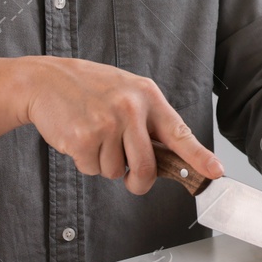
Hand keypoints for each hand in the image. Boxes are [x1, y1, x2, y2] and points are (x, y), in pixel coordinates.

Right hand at [0, 56, 221, 193]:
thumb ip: (149, 121)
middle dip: (138, 181)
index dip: (199, 157)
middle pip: (146, 167)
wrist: (45, 80)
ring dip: (104, 164)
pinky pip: (92, 169)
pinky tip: (78, 137)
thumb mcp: (127, 92)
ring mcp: (106, 123)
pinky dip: (85, 161)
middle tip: (130, 179)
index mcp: (148, 96)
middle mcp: (130, 108)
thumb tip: (172, 158)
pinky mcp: (83, 138)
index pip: (180, 133)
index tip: (216, 172)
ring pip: (115, 171)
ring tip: (94, 135)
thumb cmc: (90, 89)